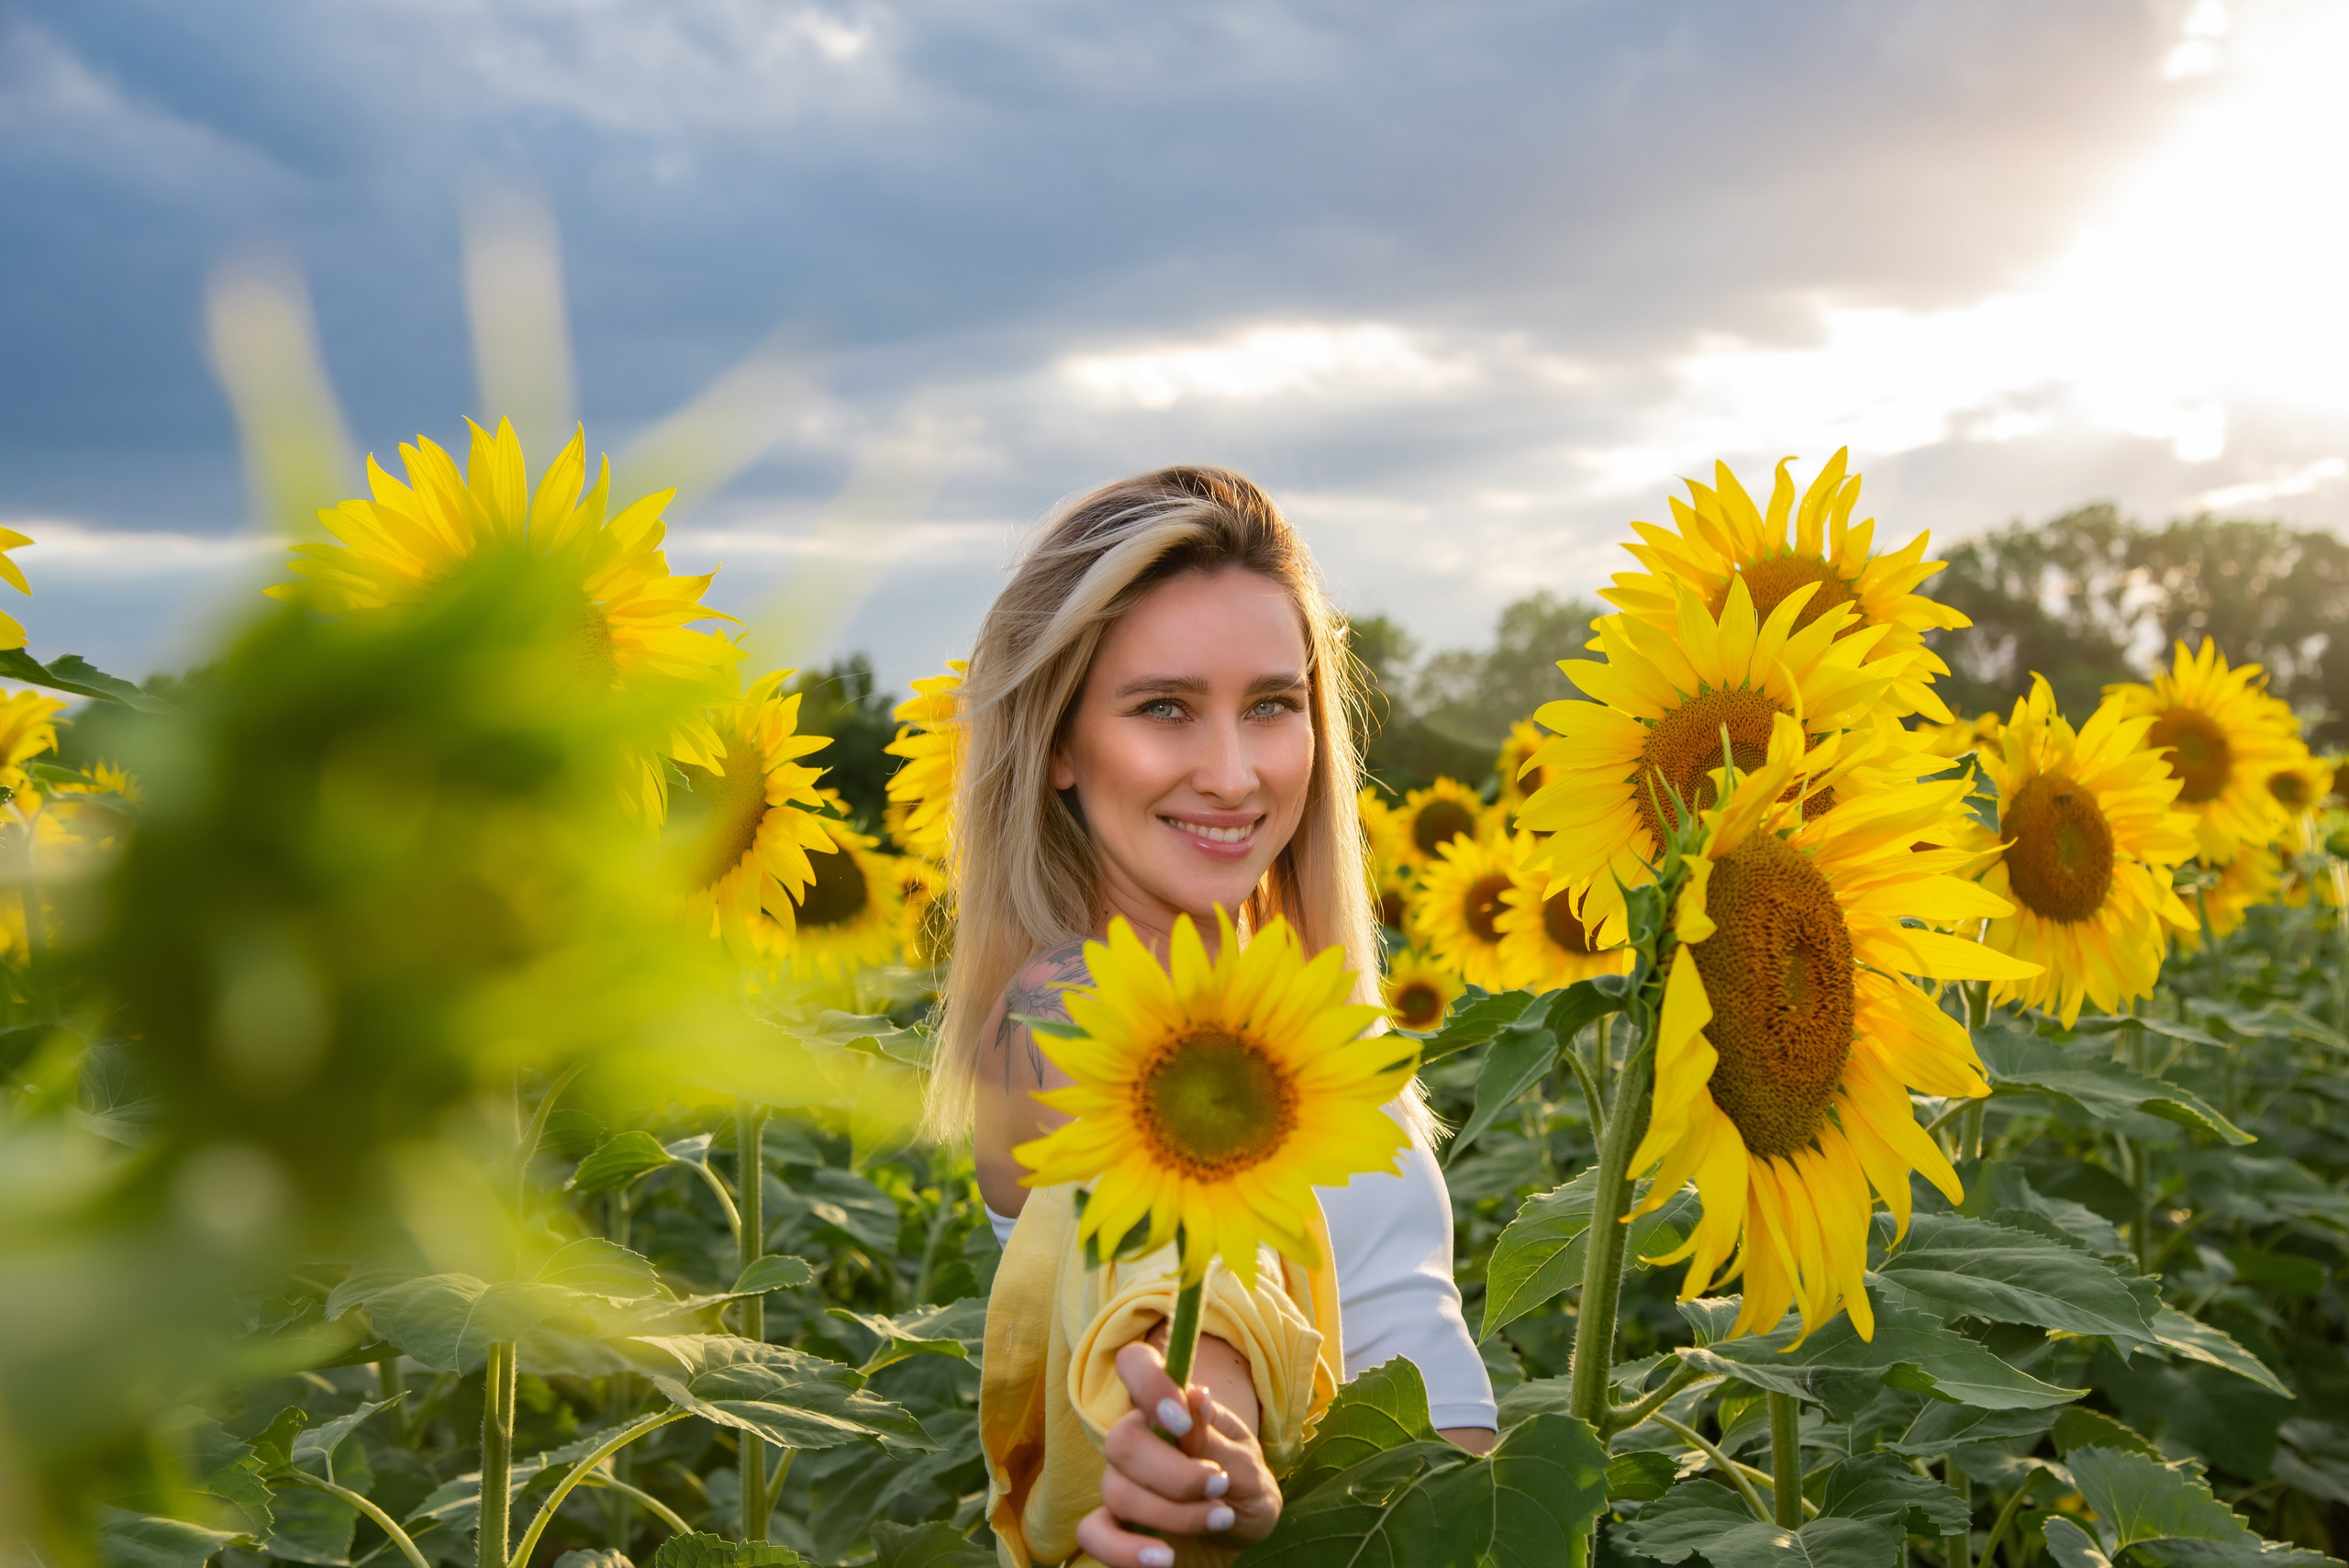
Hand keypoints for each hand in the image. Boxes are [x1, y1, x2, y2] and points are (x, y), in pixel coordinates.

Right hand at [1073, 1339, 1280, 1567]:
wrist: (1242, 1535)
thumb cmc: (1246, 1489)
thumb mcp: (1248, 1464)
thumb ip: (1216, 1439)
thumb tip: (1196, 1396)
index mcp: (1170, 1407)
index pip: (1134, 1364)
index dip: (1148, 1384)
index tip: (1181, 1420)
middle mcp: (1138, 1438)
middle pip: (1122, 1440)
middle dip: (1174, 1473)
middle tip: (1219, 1485)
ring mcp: (1121, 1482)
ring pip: (1116, 1489)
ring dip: (1174, 1513)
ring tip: (1220, 1519)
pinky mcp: (1115, 1526)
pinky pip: (1093, 1533)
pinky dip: (1124, 1550)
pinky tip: (1163, 1558)